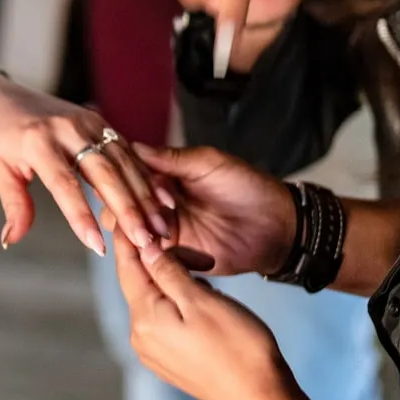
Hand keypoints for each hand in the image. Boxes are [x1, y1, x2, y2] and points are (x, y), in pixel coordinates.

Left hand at [0, 77, 175, 256]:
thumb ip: (14, 205)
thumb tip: (12, 240)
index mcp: (37, 141)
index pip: (64, 183)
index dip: (81, 216)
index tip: (96, 246)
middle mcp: (66, 128)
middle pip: (104, 171)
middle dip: (127, 208)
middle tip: (144, 241)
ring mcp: (87, 122)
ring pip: (122, 162)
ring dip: (144, 196)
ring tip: (160, 229)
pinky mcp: (99, 122)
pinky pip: (127, 152)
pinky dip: (145, 177)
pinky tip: (162, 202)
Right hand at [111, 143, 297, 276]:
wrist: (277, 228)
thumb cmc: (248, 188)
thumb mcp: (210, 164)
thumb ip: (173, 158)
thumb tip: (134, 147)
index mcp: (167, 173)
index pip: (132, 173)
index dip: (126, 178)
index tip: (122, 183)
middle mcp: (160, 199)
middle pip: (127, 202)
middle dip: (126, 207)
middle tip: (132, 214)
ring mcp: (167, 227)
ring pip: (134, 228)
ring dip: (133, 230)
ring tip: (137, 233)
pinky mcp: (176, 253)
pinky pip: (151, 253)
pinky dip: (144, 252)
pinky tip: (141, 250)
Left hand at [112, 233, 299, 399]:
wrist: (260, 398)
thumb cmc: (237, 345)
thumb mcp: (202, 300)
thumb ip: (167, 272)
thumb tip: (143, 248)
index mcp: (144, 318)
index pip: (127, 266)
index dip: (130, 237)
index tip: (134, 212)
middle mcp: (140, 336)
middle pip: (140, 282)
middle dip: (165, 262)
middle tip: (205, 260)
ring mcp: (153, 351)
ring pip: (155, 301)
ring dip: (176, 283)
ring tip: (210, 285)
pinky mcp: (169, 361)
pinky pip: (165, 320)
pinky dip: (179, 304)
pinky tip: (205, 305)